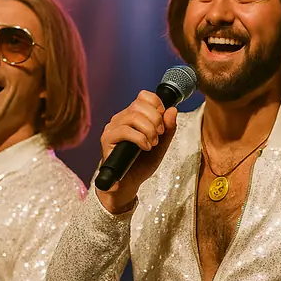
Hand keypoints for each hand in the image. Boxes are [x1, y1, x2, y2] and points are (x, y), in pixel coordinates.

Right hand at [96, 90, 177, 213]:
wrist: (128, 183)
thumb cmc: (142, 163)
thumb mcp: (161, 145)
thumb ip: (168, 129)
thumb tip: (173, 110)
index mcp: (133, 115)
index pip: (143, 96)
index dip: (157, 104)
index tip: (163, 120)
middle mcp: (121, 118)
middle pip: (139, 104)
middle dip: (156, 119)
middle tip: (160, 135)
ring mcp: (113, 127)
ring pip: (133, 116)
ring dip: (149, 130)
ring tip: (153, 143)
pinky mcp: (107, 139)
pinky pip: (125, 130)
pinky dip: (140, 139)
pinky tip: (145, 148)